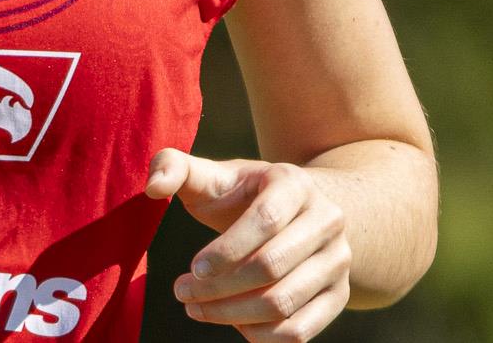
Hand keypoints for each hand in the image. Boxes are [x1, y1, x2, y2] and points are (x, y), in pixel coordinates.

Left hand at [144, 151, 350, 339]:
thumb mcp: (213, 176)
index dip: (225, 250)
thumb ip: (174, 167)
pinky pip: (300, 330)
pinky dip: (260, 336)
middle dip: (219, 287)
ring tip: (197, 308)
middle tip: (182, 293)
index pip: (265, 221)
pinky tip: (232, 323)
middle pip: (272, 266)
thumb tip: (153, 187)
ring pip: (284, 302)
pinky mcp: (339, 296)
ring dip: (232, 314)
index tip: (191, 268)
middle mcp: (327, 220)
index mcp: (295, 184)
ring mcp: (338, 260)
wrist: (299, 214)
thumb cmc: (243, 196)